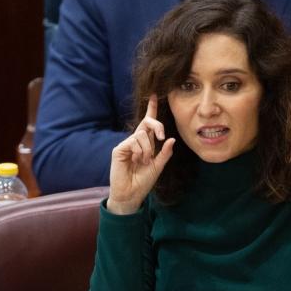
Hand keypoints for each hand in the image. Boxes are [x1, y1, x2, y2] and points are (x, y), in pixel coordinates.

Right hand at [106, 94, 175, 214]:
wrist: (131, 194)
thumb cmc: (143, 182)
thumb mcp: (158, 167)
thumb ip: (164, 153)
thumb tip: (171, 139)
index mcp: (145, 145)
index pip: (148, 124)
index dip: (151, 110)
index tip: (154, 96)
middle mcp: (135, 142)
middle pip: (146, 123)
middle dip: (155, 124)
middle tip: (160, 136)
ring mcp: (127, 145)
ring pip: (141, 134)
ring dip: (147, 148)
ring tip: (144, 161)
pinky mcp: (119, 149)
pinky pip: (133, 141)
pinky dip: (139, 151)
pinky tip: (136, 160)